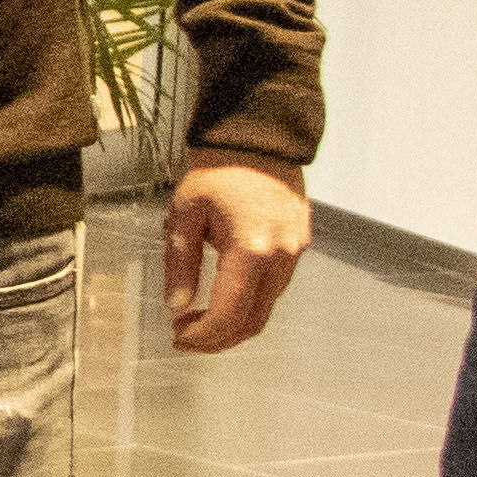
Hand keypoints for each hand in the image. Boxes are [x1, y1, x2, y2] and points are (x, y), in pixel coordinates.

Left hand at [159, 147, 306, 352]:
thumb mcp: (184, 216)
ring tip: (200, 318)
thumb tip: (177, 306)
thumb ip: (180, 266)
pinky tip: (224, 296)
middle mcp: (281, 256)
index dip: (202, 336)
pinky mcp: (300, 245)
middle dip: (218, 338)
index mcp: (251, 249)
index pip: (228, 314)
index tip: (178, 337)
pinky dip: (250, 301)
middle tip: (186, 336)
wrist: (257, 138)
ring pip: (267, 307)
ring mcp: (296, 251)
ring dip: (235, 322)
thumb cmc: (216, 171)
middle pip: (253, 320)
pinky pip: (276, 287)